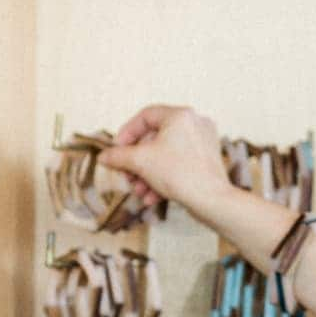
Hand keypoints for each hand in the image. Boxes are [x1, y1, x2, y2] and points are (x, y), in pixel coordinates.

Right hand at [93, 104, 230, 213]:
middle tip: (126, 176)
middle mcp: (195, 124)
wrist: (212, 200)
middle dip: (137, 162)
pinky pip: (177, 165)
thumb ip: (119, 156)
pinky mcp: (206, 160)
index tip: (115, 150)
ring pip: (164, 155)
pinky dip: (162, 179)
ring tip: (138, 191)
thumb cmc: (180, 174)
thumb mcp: (141, 162)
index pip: (146, 116)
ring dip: (147, 174)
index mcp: (180, 115)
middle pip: (154, 139)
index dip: (126, 133)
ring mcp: (203, 142)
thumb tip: (104, 156)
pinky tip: (151, 198)